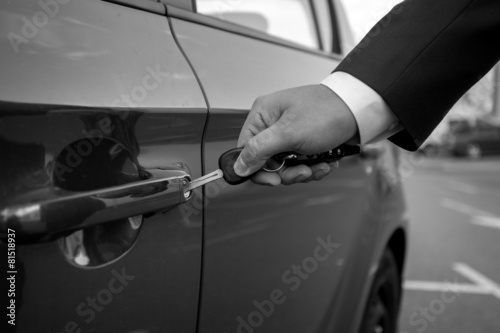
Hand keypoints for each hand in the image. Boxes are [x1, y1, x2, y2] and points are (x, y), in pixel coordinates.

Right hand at [234, 84, 358, 185]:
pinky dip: (314, 167)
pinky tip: (326, 162)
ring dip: (303, 171)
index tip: (274, 180)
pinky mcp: (305, 142)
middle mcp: (273, 125)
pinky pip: (300, 163)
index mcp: (263, 115)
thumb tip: (238, 166)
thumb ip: (259, 151)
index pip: (245, 150)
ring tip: (319, 165)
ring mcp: (289, 134)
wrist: (360, 111)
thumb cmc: (326, 113)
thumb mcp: (288, 134)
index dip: (257, 169)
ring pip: (285, 166)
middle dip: (288, 172)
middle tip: (303, 171)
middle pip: (266, 162)